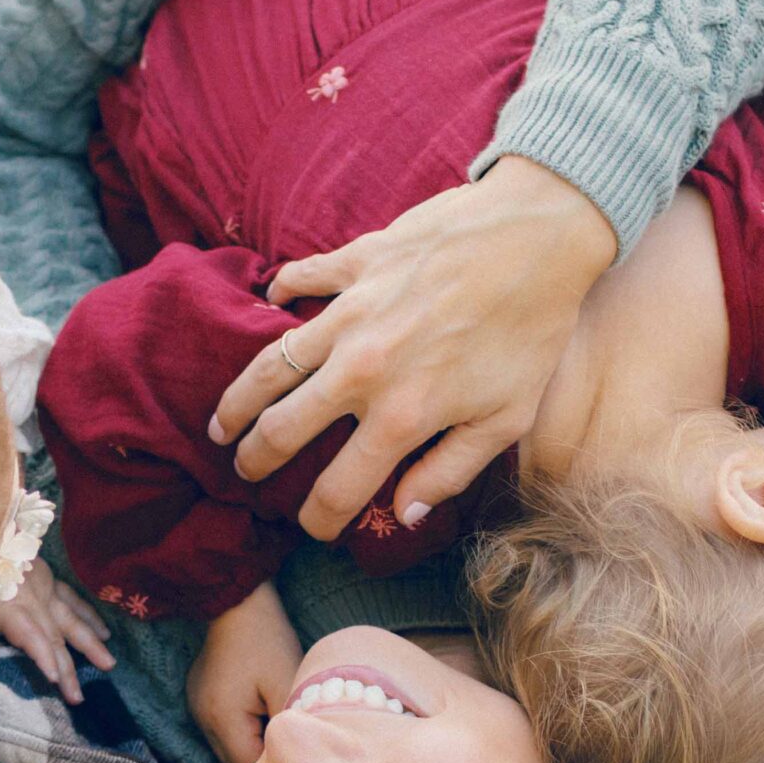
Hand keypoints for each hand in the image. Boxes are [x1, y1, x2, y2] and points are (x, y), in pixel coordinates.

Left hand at [0, 560, 115, 703]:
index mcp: (13, 608)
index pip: (32, 638)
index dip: (44, 657)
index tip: (55, 678)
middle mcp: (35, 602)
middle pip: (55, 640)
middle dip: (67, 670)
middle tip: (78, 697)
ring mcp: (46, 591)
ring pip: (72, 622)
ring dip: (90, 645)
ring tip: (108, 664)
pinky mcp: (51, 580)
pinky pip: (74, 601)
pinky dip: (89, 617)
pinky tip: (104, 632)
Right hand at [187, 581, 303, 762]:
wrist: (239, 604)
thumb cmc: (267, 641)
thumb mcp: (285, 684)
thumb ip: (286, 724)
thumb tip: (289, 754)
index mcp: (221, 718)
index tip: (294, 751)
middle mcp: (202, 719)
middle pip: (232, 761)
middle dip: (260, 757)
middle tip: (287, 738)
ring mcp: (196, 708)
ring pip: (226, 745)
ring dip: (250, 742)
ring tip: (273, 720)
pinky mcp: (199, 697)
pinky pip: (220, 727)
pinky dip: (239, 727)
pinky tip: (258, 709)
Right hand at [210, 159, 618, 538]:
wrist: (541, 234)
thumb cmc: (531, 330)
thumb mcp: (506, 418)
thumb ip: (450, 471)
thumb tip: (407, 513)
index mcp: (401, 417)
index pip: (337, 489)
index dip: (319, 519)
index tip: (312, 527)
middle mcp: (361, 371)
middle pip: (280, 431)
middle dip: (254, 461)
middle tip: (243, 471)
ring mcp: (350, 315)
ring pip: (269, 366)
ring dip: (238, 399)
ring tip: (222, 420)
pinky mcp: (353, 264)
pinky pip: (298, 281)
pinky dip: (279, 295)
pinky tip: (272, 307)